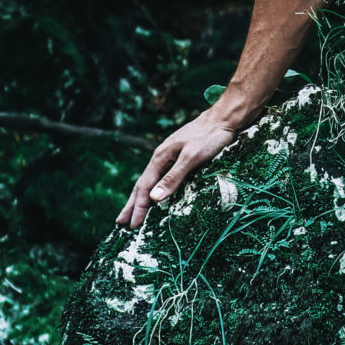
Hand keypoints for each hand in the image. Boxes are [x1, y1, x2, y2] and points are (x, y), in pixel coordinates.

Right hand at [118, 108, 243, 228]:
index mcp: (160, 158)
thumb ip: (173, 177)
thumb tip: (154, 198)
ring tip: (133, 213)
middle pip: (143, 185)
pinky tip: (156, 196)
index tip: (133, 225)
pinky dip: (155, 191)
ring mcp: (170, 158)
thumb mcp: (191, 158)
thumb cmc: (209, 137)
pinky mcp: (180, 159)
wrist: (224, 119)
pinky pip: (161, 179)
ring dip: (141, 199)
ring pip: (151, 182)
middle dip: (132, 205)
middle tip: (121, 223)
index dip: (138, 207)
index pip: (145, 187)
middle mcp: (161, 159)